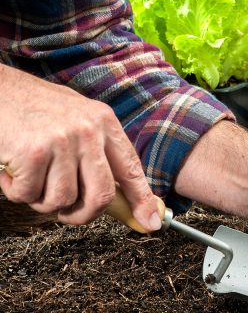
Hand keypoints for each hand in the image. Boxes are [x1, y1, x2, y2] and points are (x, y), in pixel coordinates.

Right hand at [0, 65, 160, 229]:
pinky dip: (16, 191)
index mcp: (105, 122)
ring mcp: (62, 141)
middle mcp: (88, 131)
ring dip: (41, 200)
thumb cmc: (35, 108)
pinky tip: (11, 170)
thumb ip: (98, 150)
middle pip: (101, 195)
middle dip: (83, 215)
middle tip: (66, 213)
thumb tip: (117, 193)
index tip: (151, 222)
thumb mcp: (78, 119)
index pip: (131, 168)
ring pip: (62, 200)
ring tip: (31, 178)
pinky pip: (28, 195)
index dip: (142, 199)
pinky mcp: (33, 153)